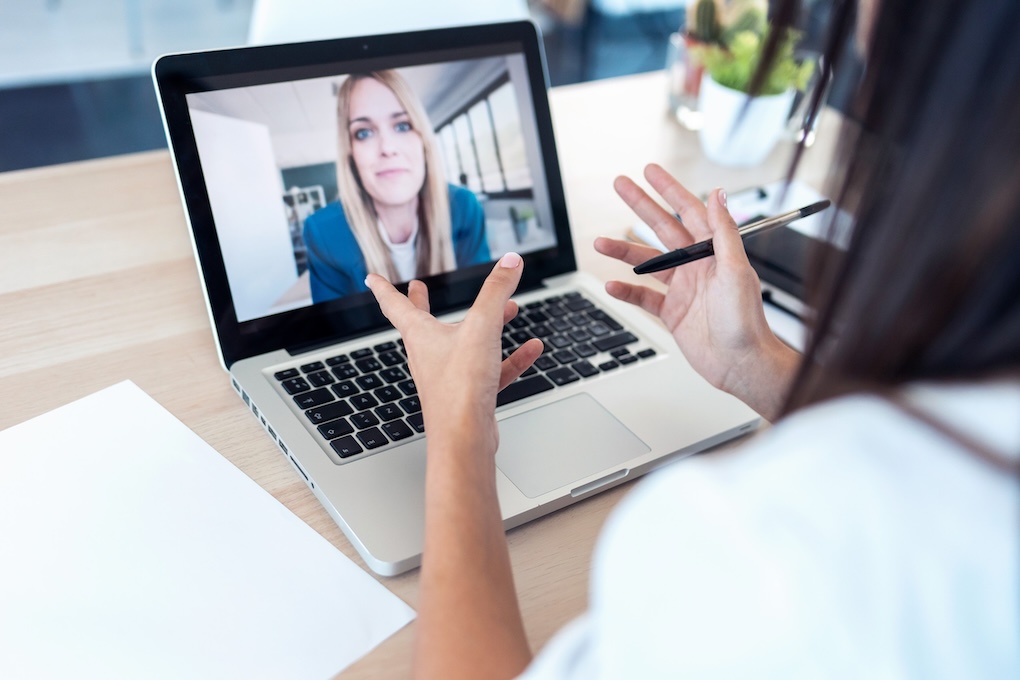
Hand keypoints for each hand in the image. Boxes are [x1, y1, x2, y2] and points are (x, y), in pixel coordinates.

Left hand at [365, 252, 543, 454]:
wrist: (465, 438)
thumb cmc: (460, 386)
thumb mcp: (482, 327)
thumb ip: (497, 291)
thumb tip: (511, 261)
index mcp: (421, 335)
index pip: (395, 304)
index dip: (382, 287)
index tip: (371, 277)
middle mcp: (430, 354)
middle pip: (422, 322)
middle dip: (422, 302)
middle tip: (418, 288)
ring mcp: (449, 376)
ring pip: (465, 343)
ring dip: (487, 325)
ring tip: (509, 310)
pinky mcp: (469, 395)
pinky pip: (492, 369)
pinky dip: (511, 357)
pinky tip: (532, 349)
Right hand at [594, 164, 798, 418]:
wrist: (742, 364)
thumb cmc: (747, 321)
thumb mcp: (736, 270)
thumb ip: (724, 232)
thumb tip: (718, 194)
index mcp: (714, 252)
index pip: (689, 211)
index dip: (669, 190)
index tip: (650, 171)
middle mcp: (697, 266)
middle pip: (662, 229)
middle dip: (640, 206)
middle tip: (620, 185)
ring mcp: (683, 289)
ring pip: (647, 263)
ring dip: (623, 252)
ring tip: (599, 243)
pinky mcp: (673, 313)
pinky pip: (644, 297)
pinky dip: (627, 291)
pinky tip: (612, 284)